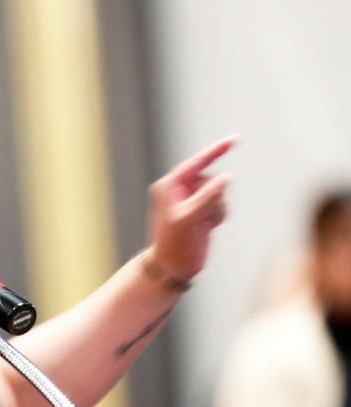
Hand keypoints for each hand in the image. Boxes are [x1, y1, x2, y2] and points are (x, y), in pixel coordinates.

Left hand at [146, 136, 235, 283]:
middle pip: (213, 180)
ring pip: (220, 192)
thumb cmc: (173, 244)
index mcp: (170, 186)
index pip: (196, 163)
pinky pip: (223, 204)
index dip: (216, 151)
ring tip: (205, 224)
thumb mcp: (188, 218)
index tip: (236, 139)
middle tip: (202, 217)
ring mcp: (193, 200)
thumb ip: (207, 196)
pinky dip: (220, 214)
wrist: (173, 267)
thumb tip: (226, 177)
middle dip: (214, 196)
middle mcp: (181, 190)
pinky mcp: (203, 211)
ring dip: (218, 208)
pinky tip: (209, 227)